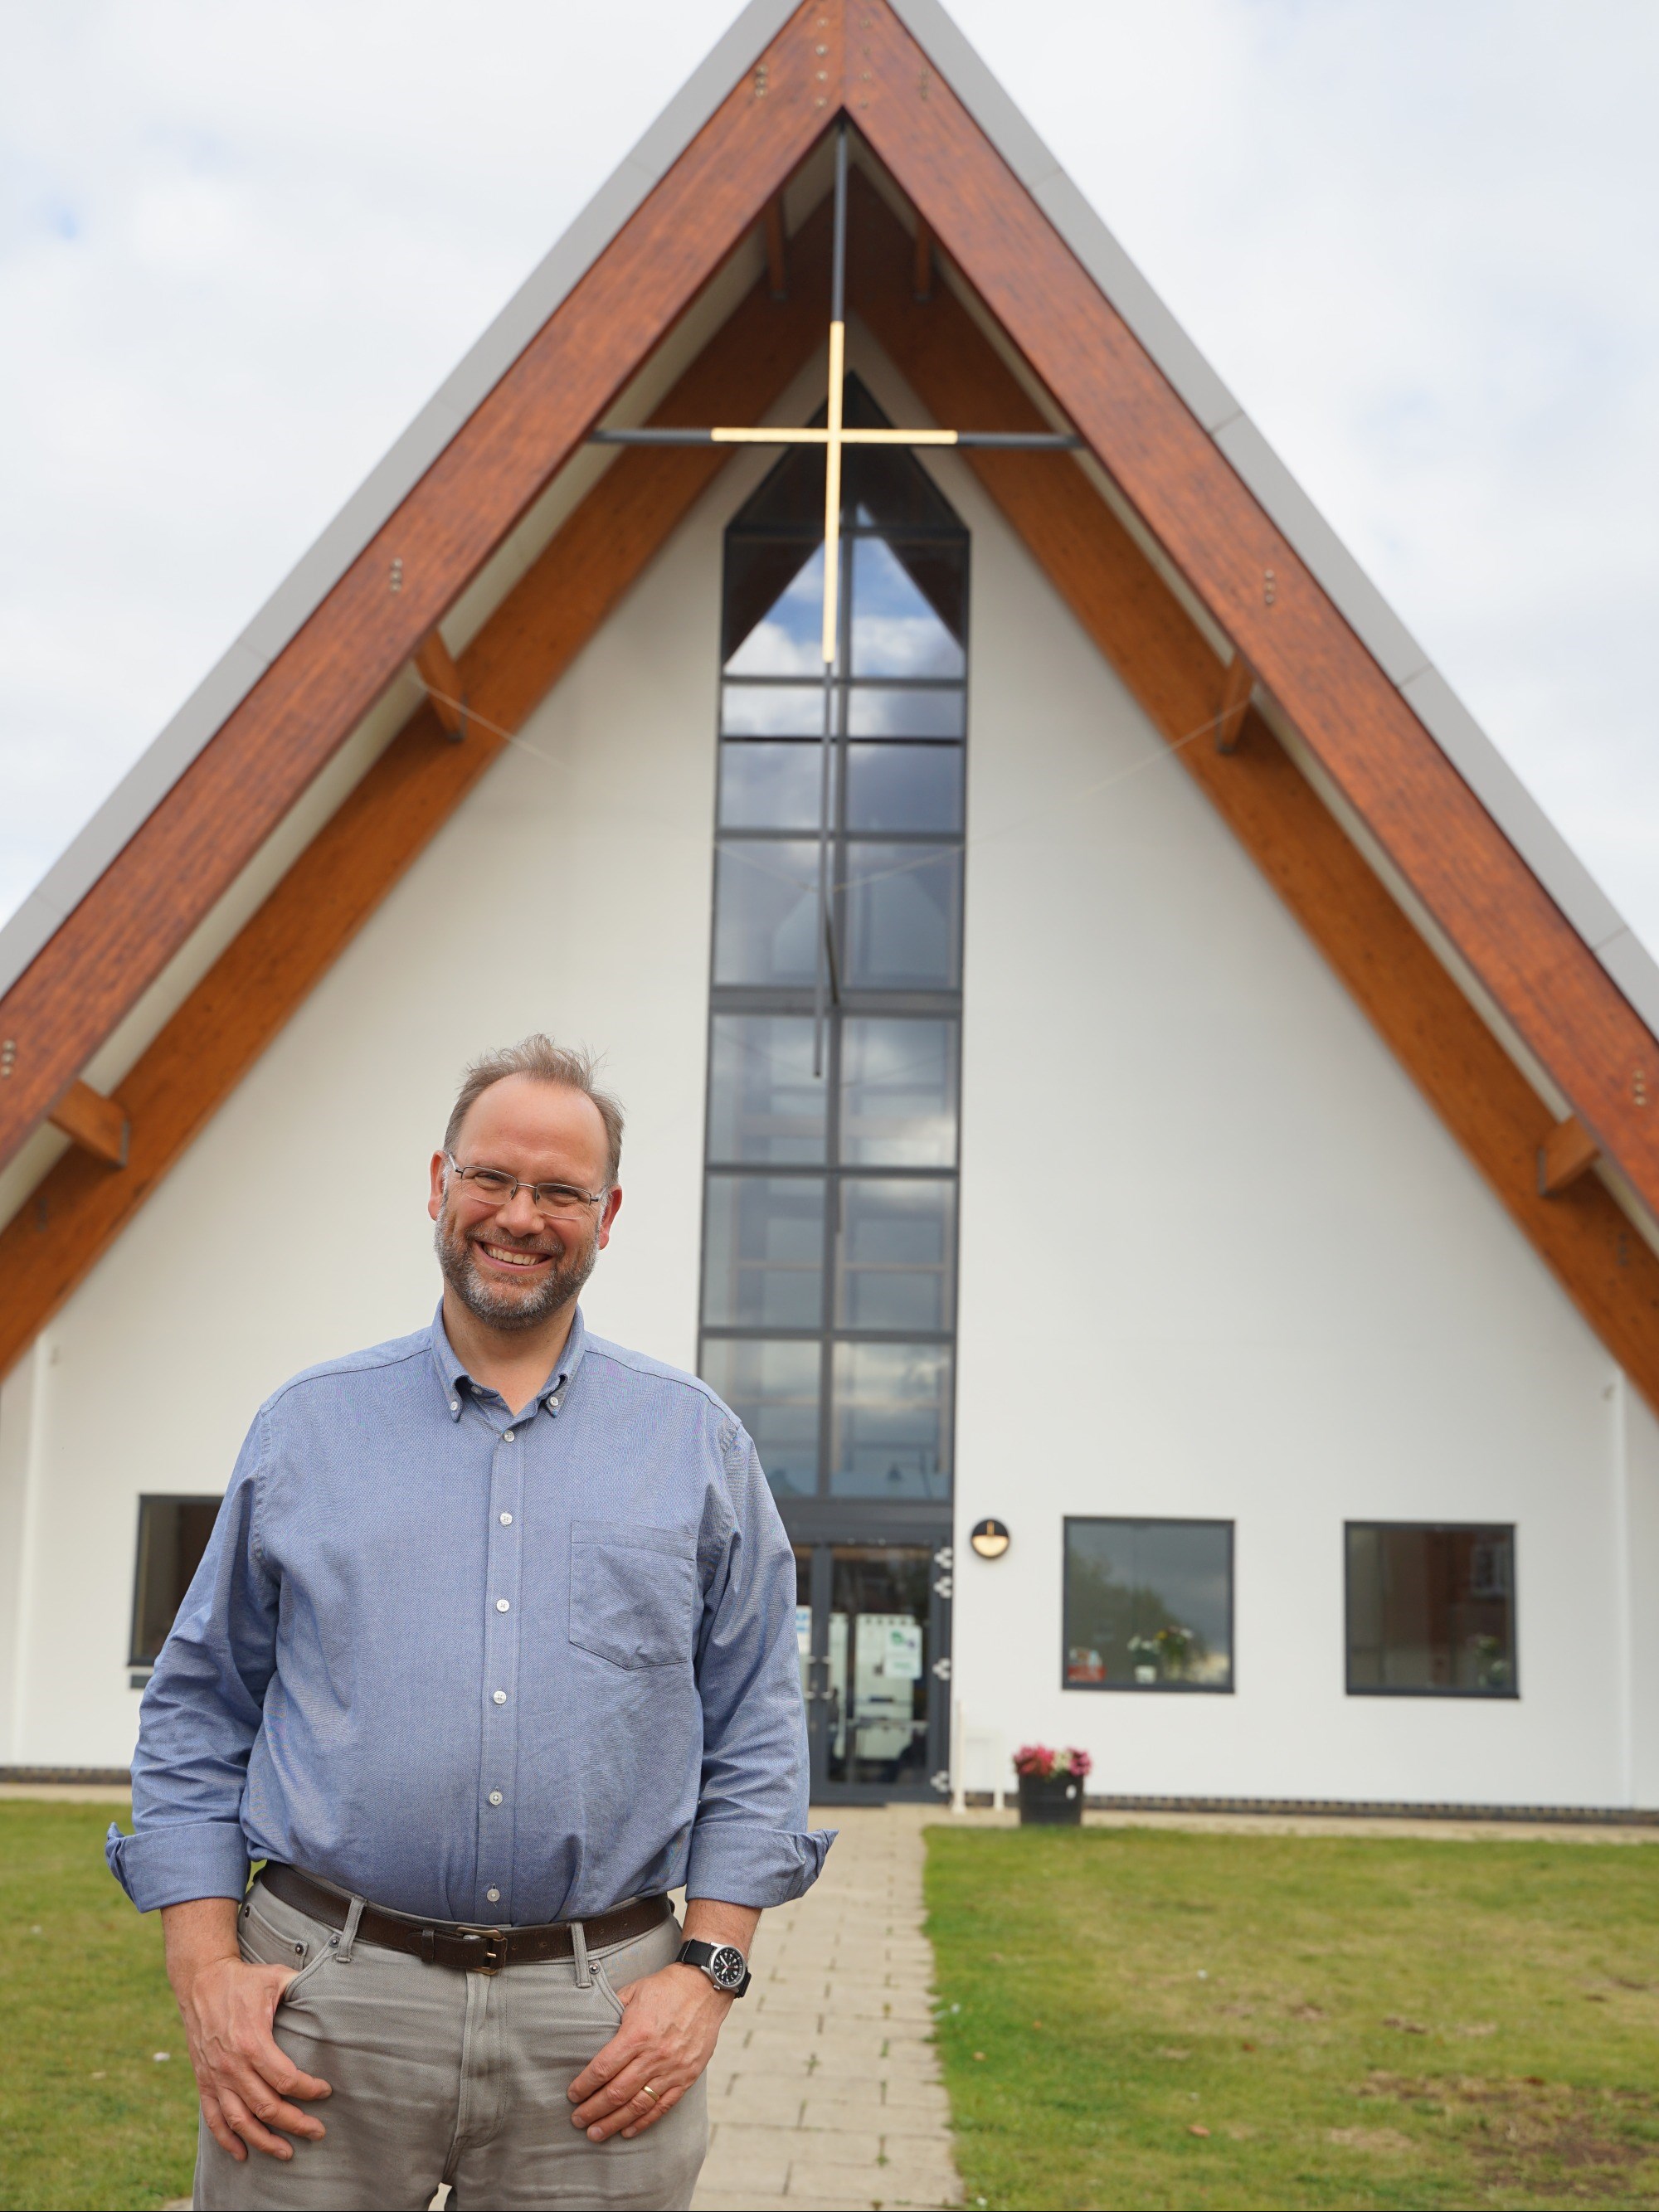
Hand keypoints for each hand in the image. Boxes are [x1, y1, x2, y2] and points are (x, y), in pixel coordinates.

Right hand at [163, 1900, 331, 2164]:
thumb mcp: (276, 1977)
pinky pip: (213, 2119)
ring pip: (241, 2121)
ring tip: (287, 2152)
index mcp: (252, 2042)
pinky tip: (243, 2154)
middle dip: (295, 2123)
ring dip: (264, 2141)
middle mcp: (232, 2066)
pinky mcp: (204, 2081)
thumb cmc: (244, 1979)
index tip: (326, 2092)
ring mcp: (216, 2077)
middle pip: (267, 2107)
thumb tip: (332, 1989)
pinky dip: (227, 2140)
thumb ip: (303, 1987)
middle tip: (317, 2131)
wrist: (201, 1981)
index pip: (286, 2080)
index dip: (309, 2090)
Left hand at [567, 1963, 731, 2140]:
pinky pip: (662, 2106)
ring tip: (595, 2134)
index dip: (585, 2085)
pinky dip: (644, 2122)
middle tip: (577, 2120)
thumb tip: (591, 2028)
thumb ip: (612, 2012)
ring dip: (614, 2123)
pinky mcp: (687, 2077)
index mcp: (637, 2034)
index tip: (572, 2095)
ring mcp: (672, 2069)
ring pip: (637, 2105)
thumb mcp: (634, 1991)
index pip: (603, 2068)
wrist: (706, 1988)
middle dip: (593, 2110)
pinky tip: (627, 2131)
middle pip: (617, 2092)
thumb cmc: (667, 1988)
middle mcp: (654, 2055)